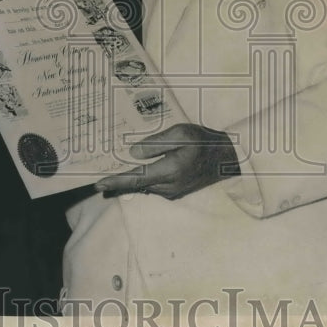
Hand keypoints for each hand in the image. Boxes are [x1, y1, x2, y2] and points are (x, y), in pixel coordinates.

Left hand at [94, 123, 239, 199]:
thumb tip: (133, 153)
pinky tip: (137, 171)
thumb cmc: (205, 142)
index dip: (116, 182)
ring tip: (114, 171)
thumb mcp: (182, 133)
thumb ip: (156, 143)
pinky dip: (143, 180)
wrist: (227, 158)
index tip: (98, 184)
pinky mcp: (175, 192)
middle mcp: (169, 187)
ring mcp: (172, 192)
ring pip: (144, 186)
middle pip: (137, 185)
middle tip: (99, 175)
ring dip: (131, 179)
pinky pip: (153, 186)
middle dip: (119, 180)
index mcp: (170, 171)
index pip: (136, 178)